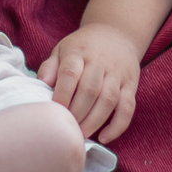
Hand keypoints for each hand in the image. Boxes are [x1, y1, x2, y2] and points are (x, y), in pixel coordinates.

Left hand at [37, 22, 140, 142]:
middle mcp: (100, 62)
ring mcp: (117, 73)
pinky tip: (104, 137)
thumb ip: (50, 67)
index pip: (70, 73)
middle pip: (89, 90)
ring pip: (108, 100)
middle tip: (66, 128)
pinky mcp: (131, 84)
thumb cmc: (83, 47)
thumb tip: (41, 83)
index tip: (55, 111)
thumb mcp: (62, 49)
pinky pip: (127, 107)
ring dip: (94, 121)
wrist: (116, 33)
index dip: (62, 93)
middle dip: (77, 112)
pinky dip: (118, 125)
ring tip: (81, 135)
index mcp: (79, 52)